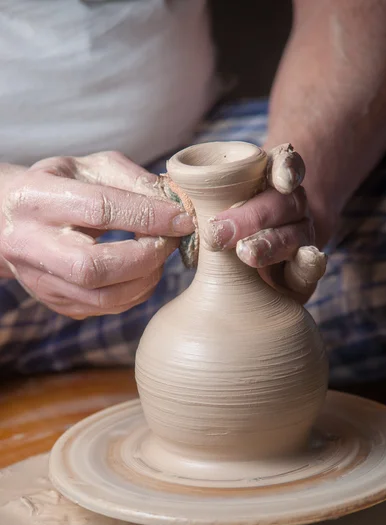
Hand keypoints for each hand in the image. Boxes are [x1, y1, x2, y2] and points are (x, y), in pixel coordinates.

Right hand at [0, 151, 193, 317]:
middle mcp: (31, 245)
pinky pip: (107, 308)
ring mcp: (41, 282)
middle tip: (171, 240)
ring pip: (104, 297)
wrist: (11, 218)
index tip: (182, 218)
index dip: (148, 216)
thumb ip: (132, 180)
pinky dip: (137, 291)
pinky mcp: (57, 303)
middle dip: (147, 256)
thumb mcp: (89, 167)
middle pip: (96, 267)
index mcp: (37, 199)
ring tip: (160, 253)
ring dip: (147, 278)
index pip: (100, 210)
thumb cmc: (58, 186)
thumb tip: (177, 203)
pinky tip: (144, 270)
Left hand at [203, 144, 325, 301]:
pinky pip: (312, 266)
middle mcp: (291, 205)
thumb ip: (198, 198)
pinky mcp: (304, 270)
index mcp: (270, 181)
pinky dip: (312, 263)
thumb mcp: (209, 207)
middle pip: (283, 203)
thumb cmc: (224, 225)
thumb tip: (170, 192)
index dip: (286, 168)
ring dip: (271, 242)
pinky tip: (310, 259)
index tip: (281, 179)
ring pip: (295, 234)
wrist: (250, 265)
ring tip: (246, 253)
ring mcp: (302, 236)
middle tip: (220, 233)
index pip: (284, 165)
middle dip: (254, 216)